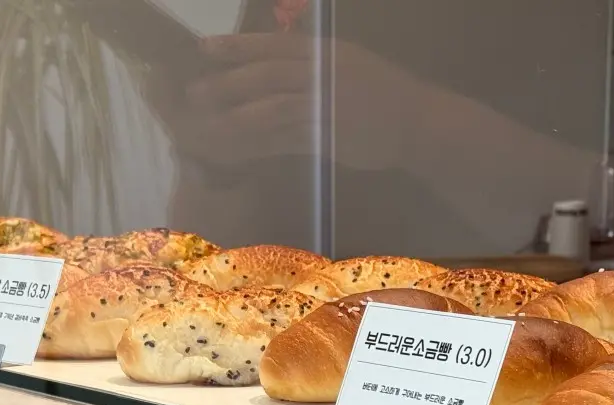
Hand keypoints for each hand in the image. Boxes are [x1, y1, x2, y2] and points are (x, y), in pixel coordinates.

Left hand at [160, 33, 437, 170]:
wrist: (418, 123)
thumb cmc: (381, 93)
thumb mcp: (348, 64)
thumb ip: (312, 63)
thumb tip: (273, 63)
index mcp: (325, 53)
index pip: (274, 46)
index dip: (237, 47)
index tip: (205, 48)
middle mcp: (323, 76)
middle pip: (267, 76)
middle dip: (229, 83)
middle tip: (196, 92)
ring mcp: (326, 108)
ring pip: (274, 109)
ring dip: (239, 117)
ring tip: (211, 124)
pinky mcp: (329, 138)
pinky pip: (286, 141)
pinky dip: (260, 145)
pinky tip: (238, 150)